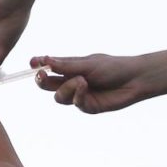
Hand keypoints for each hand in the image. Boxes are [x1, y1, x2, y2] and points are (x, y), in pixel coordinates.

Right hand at [31, 48, 166, 113]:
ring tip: (82, 81)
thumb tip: (45, 60)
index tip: (32, 63)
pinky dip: (78, 95)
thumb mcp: (87, 64)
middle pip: (48, 85)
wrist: (134, 79)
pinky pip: (75, 103)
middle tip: (41, 75)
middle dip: (42, 81)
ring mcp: (79, 95)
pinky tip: (85, 87)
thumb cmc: (113, 67)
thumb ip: (66, 65)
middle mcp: (71, 82)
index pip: (48, 68)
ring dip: (66, 89)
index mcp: (70, 68)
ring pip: (59, 97)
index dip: (38, 66)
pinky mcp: (88, 106)